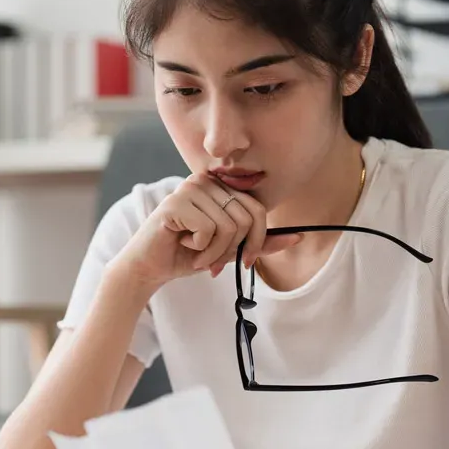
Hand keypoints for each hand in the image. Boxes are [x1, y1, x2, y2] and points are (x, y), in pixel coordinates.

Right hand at [108, 173, 301, 291]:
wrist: (149, 268)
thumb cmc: (186, 254)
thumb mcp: (229, 249)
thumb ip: (261, 242)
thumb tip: (299, 236)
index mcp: (218, 186)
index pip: (257, 208)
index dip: (256, 239)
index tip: (244, 260)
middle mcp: (205, 181)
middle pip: (245, 218)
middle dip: (233, 249)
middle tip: (212, 261)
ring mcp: (188, 189)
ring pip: (228, 226)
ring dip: (214, 252)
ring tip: (196, 254)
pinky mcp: (175, 203)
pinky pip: (208, 230)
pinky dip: (200, 249)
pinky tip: (182, 245)